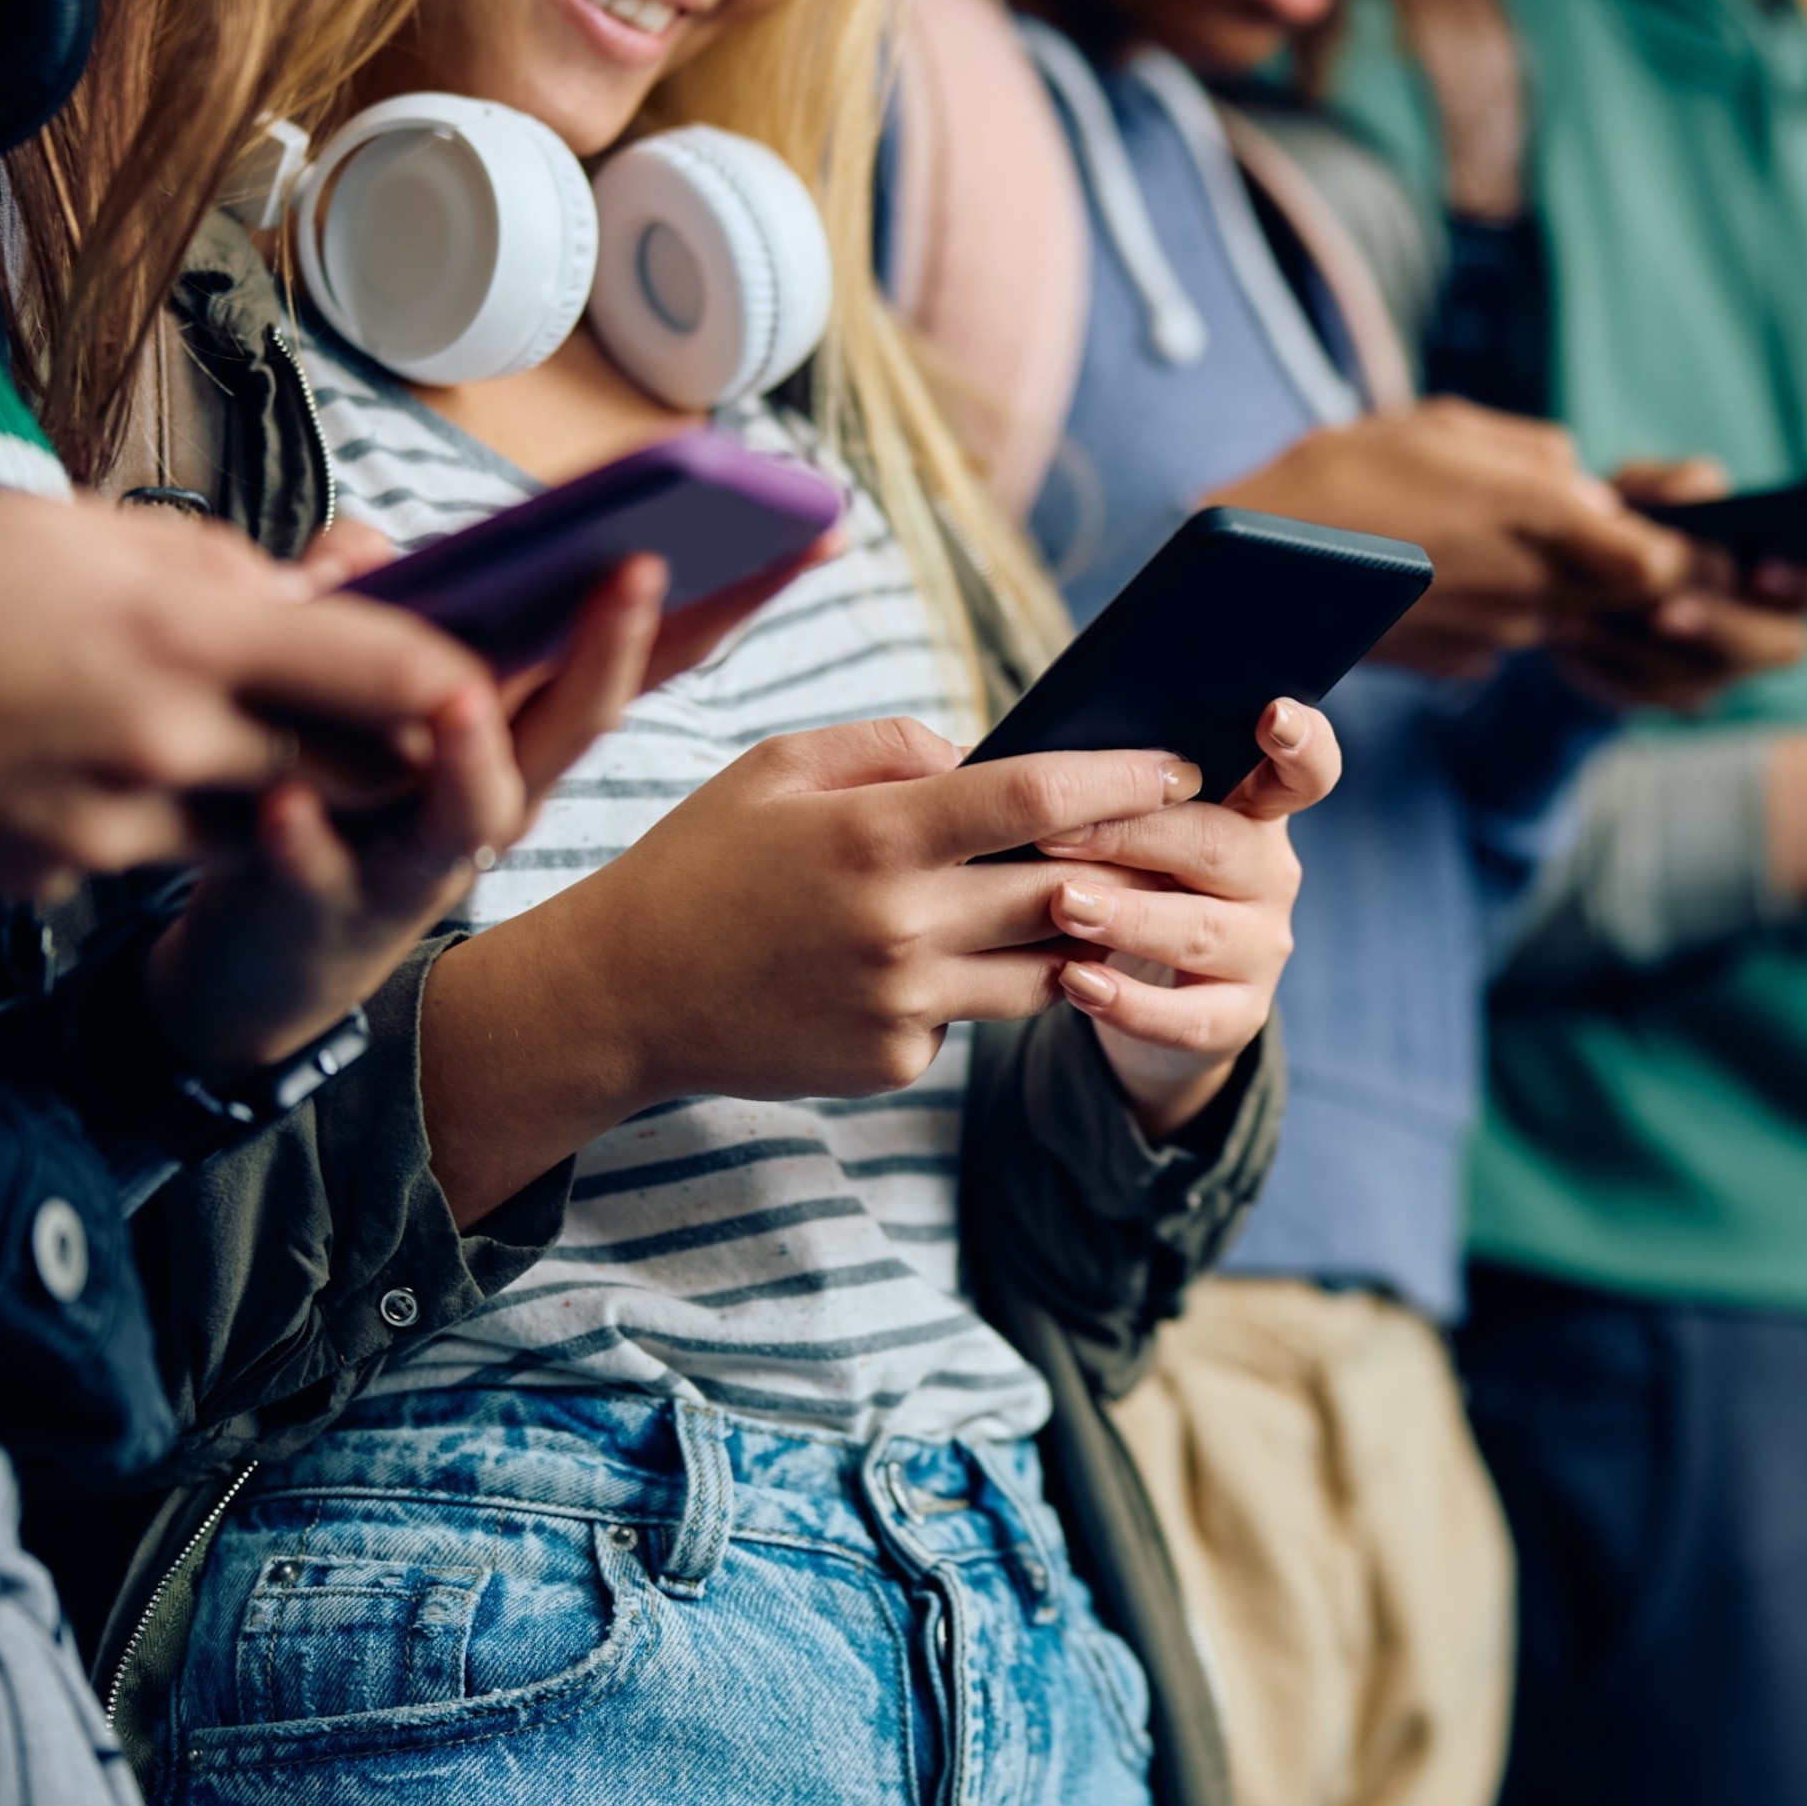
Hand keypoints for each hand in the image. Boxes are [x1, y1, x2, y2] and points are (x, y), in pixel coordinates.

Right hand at [0, 493, 494, 898]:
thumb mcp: (70, 530)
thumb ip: (214, 571)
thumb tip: (309, 596)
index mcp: (175, 633)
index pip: (384, 672)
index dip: (453, 676)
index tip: (484, 672)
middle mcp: (158, 742)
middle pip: (349, 772)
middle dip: (382, 747)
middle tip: (389, 714)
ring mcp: (107, 826)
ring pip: (258, 821)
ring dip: (271, 783)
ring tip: (215, 721)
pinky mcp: (56, 879)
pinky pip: (153, 852)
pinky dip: (160, 812)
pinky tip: (91, 757)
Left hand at [142, 520, 843, 1075]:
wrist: (274, 965)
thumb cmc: (343, 809)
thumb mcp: (374, 690)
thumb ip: (372, 605)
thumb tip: (365, 543)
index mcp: (530, 726)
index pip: (649, 646)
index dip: (732, 589)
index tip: (810, 527)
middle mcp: (506, 792)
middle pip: (581, 716)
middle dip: (614, 644)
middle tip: (643, 568)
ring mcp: (425, 852)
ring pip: (471, 805)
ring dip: (474, 755)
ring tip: (461, 700)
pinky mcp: (331, 903)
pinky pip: (322, 870)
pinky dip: (307, 839)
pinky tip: (285, 800)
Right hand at [421, 722, 1243, 1220]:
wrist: (623, 996)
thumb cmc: (701, 862)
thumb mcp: (776, 768)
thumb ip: (887, 745)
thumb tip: (980, 751)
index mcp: (875, 835)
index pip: (1036, 798)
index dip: (1123, 778)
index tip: (1182, 765)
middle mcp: (901, 925)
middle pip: (1065, 890)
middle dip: (1134, 863)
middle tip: (1184, 837)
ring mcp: (904, 1004)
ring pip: (1048, 968)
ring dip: (1085, 934)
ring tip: (1111, 897)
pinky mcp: (898, 1060)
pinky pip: (978, 1014)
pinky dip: (986, 983)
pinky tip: (965, 959)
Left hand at [1038, 698, 1341, 1133]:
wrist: (1146, 987)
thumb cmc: (1125, 876)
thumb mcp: (1129, 825)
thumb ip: (1105, 784)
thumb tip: (1014, 749)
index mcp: (1253, 809)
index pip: (1305, 771)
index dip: (1300, 742)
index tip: (1273, 714)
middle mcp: (1270, 874)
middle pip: (1220, 843)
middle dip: (1134, 836)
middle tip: (1057, 833)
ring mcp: (1261, 947)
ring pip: (1202, 929)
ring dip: (1128, 915)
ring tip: (1063, 905)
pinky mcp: (1238, 1015)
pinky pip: (1190, 1016)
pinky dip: (1130, 1003)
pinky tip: (1075, 983)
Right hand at [1210, 399, 1687, 679]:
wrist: (1257, 570)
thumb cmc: (1347, 474)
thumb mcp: (1450, 427)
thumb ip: (1538, 458)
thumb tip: (1592, 490)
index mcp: (1541, 520)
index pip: (1660, 561)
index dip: (1670, 545)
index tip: (1652, 521)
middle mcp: (1533, 592)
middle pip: (1616, 591)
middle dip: (1605, 558)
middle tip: (1546, 515)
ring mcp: (1499, 636)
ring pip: (1559, 609)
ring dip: (1541, 576)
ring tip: (1468, 531)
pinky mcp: (1460, 662)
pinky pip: (1507, 633)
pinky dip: (1491, 605)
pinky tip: (1435, 571)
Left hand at [1547, 459, 1806, 712]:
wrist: (1574, 579)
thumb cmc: (1640, 523)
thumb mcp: (1649, 490)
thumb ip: (1676, 482)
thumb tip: (1694, 491)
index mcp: (1788, 572)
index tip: (1760, 569)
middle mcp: (1768, 630)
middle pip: (1787, 647)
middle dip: (1727, 627)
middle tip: (1667, 610)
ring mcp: (1722, 673)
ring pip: (1706, 676)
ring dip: (1646, 645)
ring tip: (1590, 611)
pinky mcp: (1667, 698)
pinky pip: (1646, 694)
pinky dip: (1604, 660)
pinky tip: (1571, 629)